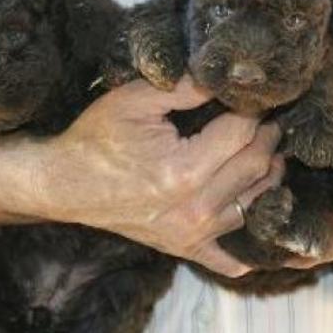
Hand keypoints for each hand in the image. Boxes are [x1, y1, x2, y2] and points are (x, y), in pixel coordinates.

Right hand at [47, 75, 283, 276]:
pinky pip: (231, 258)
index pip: (242, 133)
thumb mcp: (134, 100)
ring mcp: (191, 236)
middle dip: (268, 138)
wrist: (62, 184)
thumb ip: (184, 86)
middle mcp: (194, 210)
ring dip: (268, 177)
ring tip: (266, 151)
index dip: (254, 110)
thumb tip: (227, 75)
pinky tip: (264, 227)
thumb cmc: (95, 138)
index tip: (257, 96)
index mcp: (184, 171)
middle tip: (269, 118)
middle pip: (256, 167)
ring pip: (255, 205)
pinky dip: (253, 246)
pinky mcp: (184, 249)